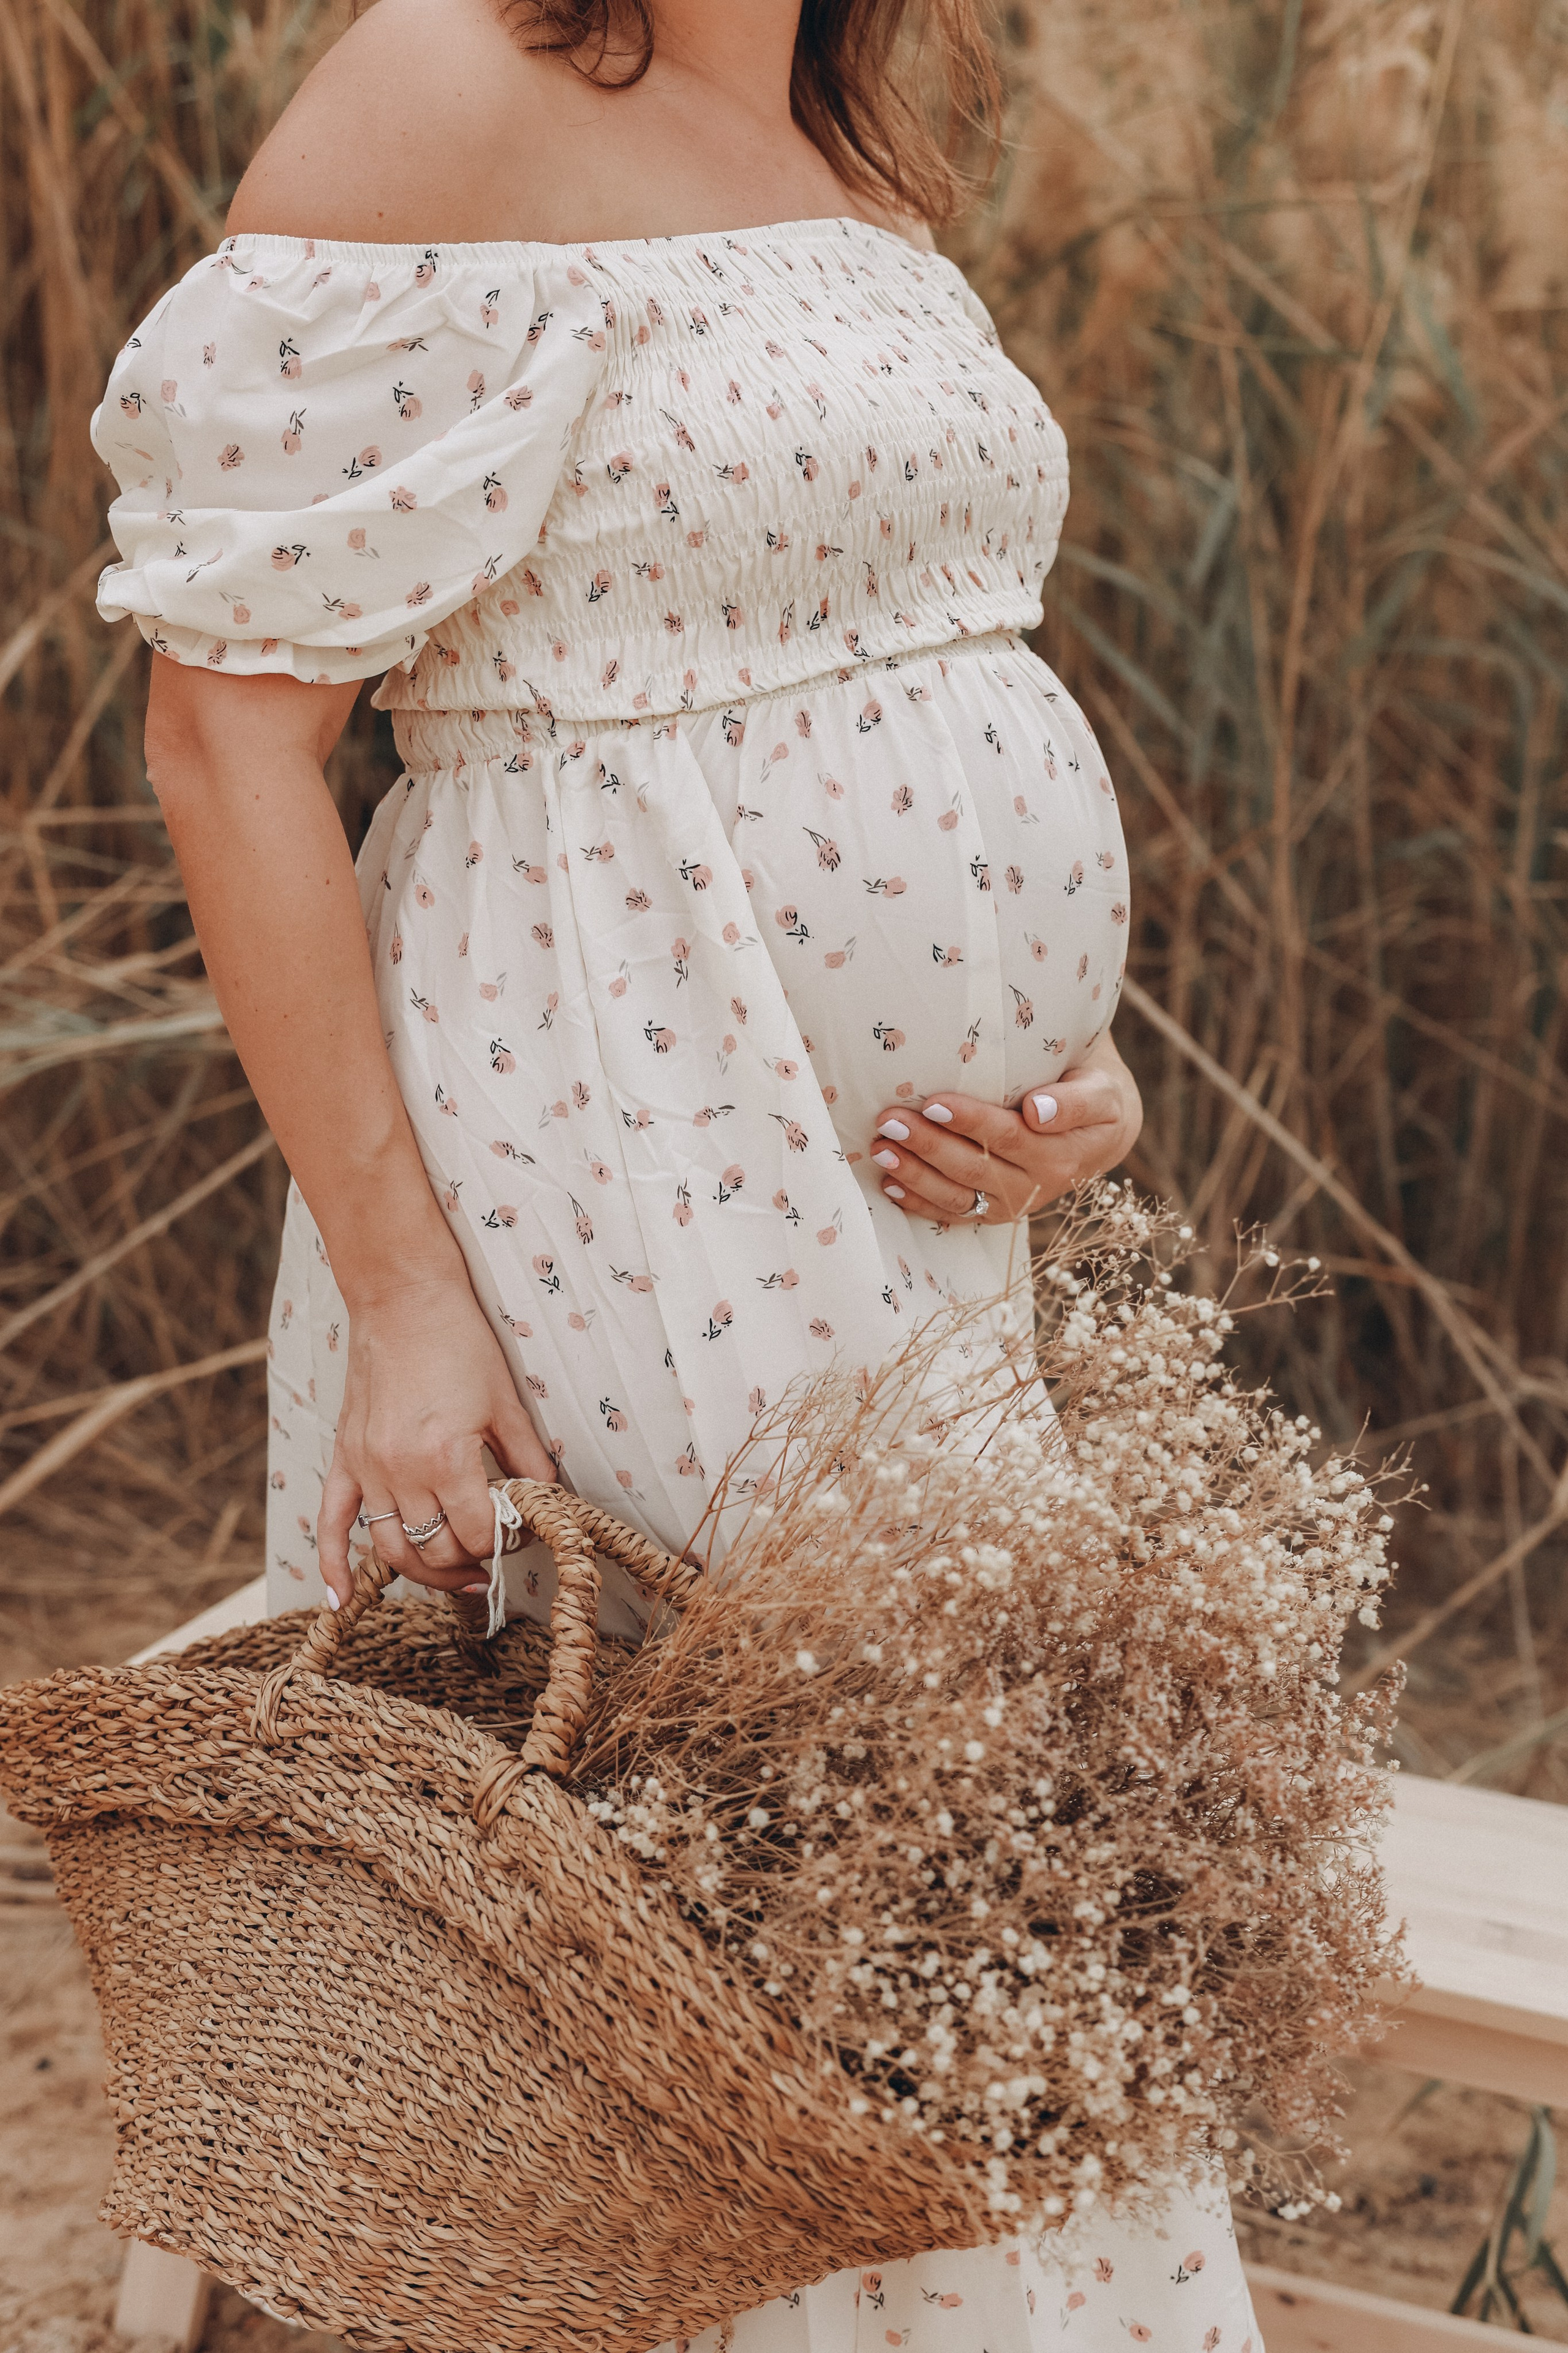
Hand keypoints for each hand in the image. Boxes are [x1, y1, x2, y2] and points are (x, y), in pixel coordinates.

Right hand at [317, 1273, 556, 1606]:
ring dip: (422, 1575)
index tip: (518, 1534)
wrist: (403, 1298)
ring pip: (390, 1549)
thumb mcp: (506, 1401)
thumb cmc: (459, 1342)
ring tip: (453, 1578)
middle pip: (434, 1551)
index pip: (477, 1533)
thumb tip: (550, 1501)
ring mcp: (366, 1467)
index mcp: (445, 1457)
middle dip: (468, 1564)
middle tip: (491, 1559)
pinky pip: (331, 1523)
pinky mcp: (344, 1457)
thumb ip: (528, 1458)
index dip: (503, 1543)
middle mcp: (400, 1470)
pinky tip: (340, 1600)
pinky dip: (333, 1565)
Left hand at [866, 1031, 1142, 1225]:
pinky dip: (919, 1202)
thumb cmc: (1094, 1098)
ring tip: (880, 1149)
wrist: (1101, 1133)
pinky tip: (889, 1184)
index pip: (1008, 1137)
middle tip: (890, 1121)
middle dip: (928, 1145)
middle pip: (974, 1167)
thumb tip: (1038, 1111)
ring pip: (958, 1195)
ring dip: (915, 1175)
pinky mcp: (993, 1211)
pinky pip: (953, 1213)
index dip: (969, 1122)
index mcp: (1060, 1154)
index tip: (933, 1103)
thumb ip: (1075, 1102)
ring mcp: (1011, 1203)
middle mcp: (1034, 1185)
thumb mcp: (1101, 1093)